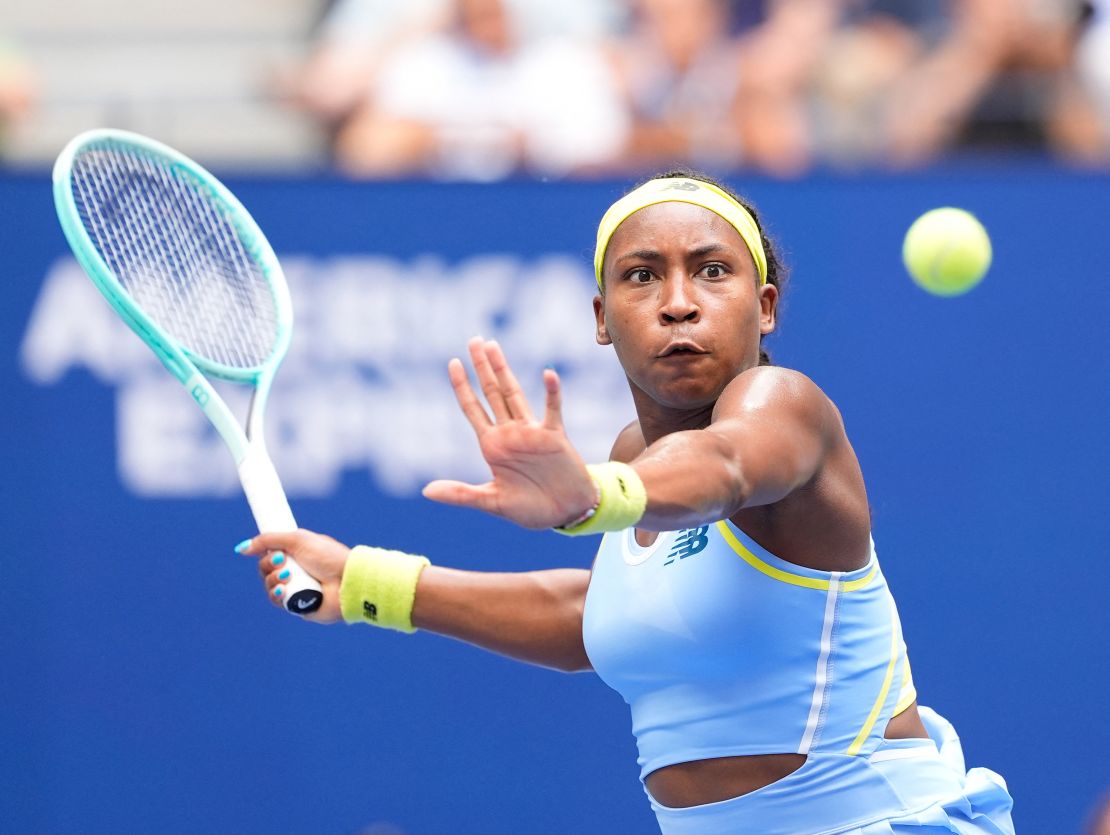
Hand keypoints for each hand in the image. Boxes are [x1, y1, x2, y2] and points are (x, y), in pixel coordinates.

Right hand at [239, 529, 349, 622]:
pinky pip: (276, 600)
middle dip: (269, 564)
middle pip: (266, 568)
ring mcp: (295, 587)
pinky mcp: (297, 605)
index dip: (266, 551)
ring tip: (287, 576)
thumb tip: (242, 547)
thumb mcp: (297, 539)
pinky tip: (282, 590)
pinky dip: (276, 594)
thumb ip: (268, 540)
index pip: (271, 551)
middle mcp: (295, 570)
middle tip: (282, 560)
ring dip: (272, 579)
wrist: (346, 580)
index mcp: (297, 552)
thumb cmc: (328, 557)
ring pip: (268, 584)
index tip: (266, 548)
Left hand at [423, 338, 597, 528]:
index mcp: (492, 446)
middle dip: (482, 367)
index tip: (452, 362)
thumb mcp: (492, 502)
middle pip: (492, 392)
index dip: (462, 386)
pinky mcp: (555, 436)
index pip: (472, 409)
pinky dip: (551, 393)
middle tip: (474, 339)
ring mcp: (532, 432)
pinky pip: (552, 410)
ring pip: (515, 394)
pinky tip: (548, 374)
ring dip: (504, 370)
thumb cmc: (530, 509)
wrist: (565, 514)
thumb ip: (461, 494)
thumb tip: (426, 491)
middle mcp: (510, 433)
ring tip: (494, 345)